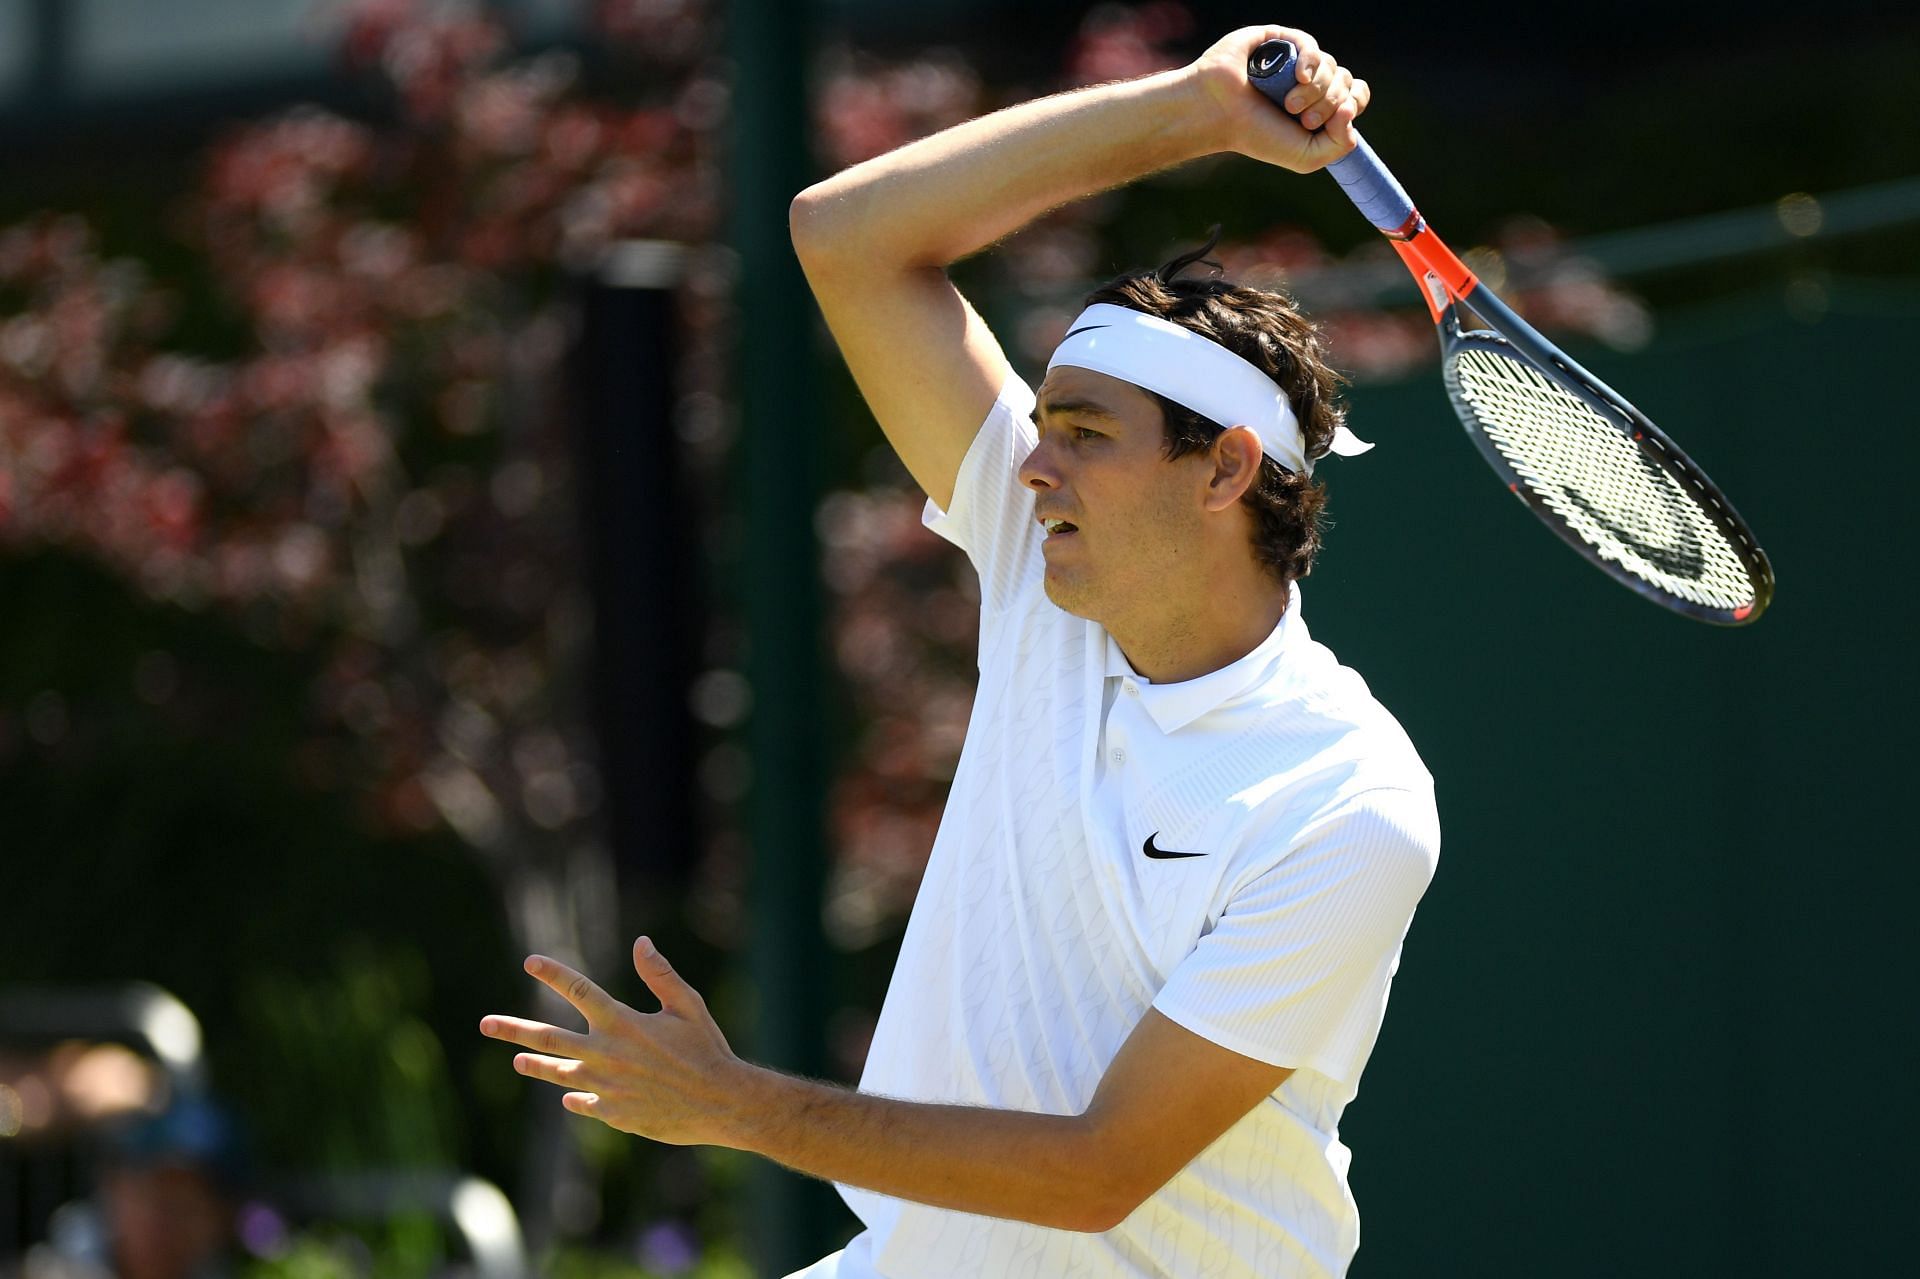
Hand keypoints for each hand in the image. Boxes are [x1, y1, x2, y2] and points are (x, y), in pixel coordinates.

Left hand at [479, 938, 746, 1146]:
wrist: (720, 1103)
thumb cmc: (708, 1050)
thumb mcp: (688, 1006)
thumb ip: (660, 975)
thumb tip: (641, 942)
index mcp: (623, 1022)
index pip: (578, 991)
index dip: (553, 974)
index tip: (530, 962)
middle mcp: (606, 1054)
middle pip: (548, 1038)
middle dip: (513, 1029)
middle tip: (485, 1024)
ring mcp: (605, 1087)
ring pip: (559, 1073)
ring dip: (535, 1065)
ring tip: (517, 1061)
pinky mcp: (613, 1114)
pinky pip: (584, 1104)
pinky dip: (574, 1097)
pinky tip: (568, 1096)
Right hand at [1182, 25, 1369, 173]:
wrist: (1219, 116)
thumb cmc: (1257, 136)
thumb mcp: (1307, 157)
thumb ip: (1341, 144)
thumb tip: (1351, 107)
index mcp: (1317, 105)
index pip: (1355, 95)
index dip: (1352, 104)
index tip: (1335, 120)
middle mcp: (1308, 80)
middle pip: (1344, 81)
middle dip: (1328, 103)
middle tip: (1300, 118)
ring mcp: (1294, 59)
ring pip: (1330, 65)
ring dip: (1315, 90)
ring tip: (1288, 104)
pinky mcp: (1279, 40)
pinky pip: (1311, 44)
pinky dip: (1310, 61)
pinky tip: (1298, 77)